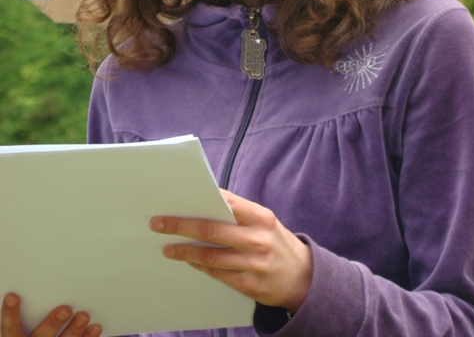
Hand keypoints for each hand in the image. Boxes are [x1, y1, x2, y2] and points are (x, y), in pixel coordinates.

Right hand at [1, 294, 100, 336]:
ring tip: (84, 315)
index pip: (10, 328)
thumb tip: (36, 281)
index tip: (13, 296)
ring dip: (74, 330)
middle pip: (41, 336)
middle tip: (65, 309)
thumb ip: (31, 310)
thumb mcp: (25, 326)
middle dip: (53, 323)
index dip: (10, 313)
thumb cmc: (34, 331)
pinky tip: (95, 327)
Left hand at [149, 190, 311, 312]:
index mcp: (261, 217)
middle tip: (159, 224)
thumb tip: (205, 199)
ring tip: (168, 247)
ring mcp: (254, 264)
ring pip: (210, 256)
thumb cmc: (275, 241)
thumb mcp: (264, 220)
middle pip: (211, 231)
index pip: (226, 204)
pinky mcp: (250, 285)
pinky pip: (218, 274)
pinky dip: (200, 266)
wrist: (303, 277)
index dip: (198, 202)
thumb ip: (238, 211)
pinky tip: (188, 260)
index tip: (175, 201)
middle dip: (181, 226)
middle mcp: (258, 240)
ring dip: (185, 251)